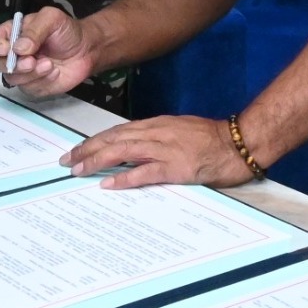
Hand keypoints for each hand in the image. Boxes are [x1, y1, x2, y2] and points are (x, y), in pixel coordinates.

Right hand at [0, 4, 92, 95]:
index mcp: (10, 34)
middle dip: (14, 64)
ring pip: (12, 79)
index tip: (6, 48)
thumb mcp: (51, 19)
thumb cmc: (66, 31)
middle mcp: (12, 54)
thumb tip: (18, 48)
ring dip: (30, 74)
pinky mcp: (33, 85)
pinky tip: (54, 72)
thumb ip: (34, 30)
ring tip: (49, 64)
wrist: (86, 49)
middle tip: (32, 60)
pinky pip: (29, 89)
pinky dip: (42, 81)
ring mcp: (22, 71)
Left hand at [61, 115, 256, 189]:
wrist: (239, 142)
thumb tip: (136, 150)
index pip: (118, 131)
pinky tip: (108, 183)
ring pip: (123, 151)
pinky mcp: (176, 167)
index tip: (77, 150)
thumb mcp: (180, 132)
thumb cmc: (212, 139)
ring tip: (78, 170)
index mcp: (157, 124)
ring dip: (97, 161)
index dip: (95, 141)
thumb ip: (157, 139)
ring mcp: (166, 149)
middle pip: (114, 138)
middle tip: (67, 161)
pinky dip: (124, 177)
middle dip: (88, 149)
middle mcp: (157, 133)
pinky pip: (145, 172)